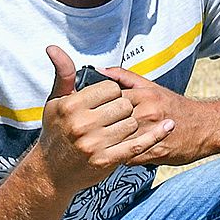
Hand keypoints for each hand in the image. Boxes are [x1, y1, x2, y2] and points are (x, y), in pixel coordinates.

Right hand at [32, 46, 175, 192]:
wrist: (51, 172)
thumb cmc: (55, 132)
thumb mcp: (55, 101)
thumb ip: (63, 74)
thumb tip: (54, 47)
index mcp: (71, 106)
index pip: (109, 88)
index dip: (113, 92)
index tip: (108, 98)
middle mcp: (81, 124)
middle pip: (123, 105)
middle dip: (124, 107)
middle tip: (116, 114)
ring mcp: (94, 144)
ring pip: (132, 123)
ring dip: (133, 123)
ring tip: (122, 126)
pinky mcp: (106, 161)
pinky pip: (137, 144)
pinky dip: (156, 135)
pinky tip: (168, 126)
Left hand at [100, 66, 201, 165]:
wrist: (207, 127)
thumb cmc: (178, 108)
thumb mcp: (153, 87)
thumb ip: (125, 78)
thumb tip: (99, 70)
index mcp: (144, 96)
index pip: (108, 101)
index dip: (96, 109)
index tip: (90, 114)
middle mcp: (147, 113)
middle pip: (111, 123)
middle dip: (100, 129)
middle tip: (91, 132)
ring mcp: (151, 133)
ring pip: (117, 141)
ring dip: (108, 145)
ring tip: (102, 144)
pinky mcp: (155, 151)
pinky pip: (128, 156)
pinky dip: (121, 156)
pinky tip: (118, 153)